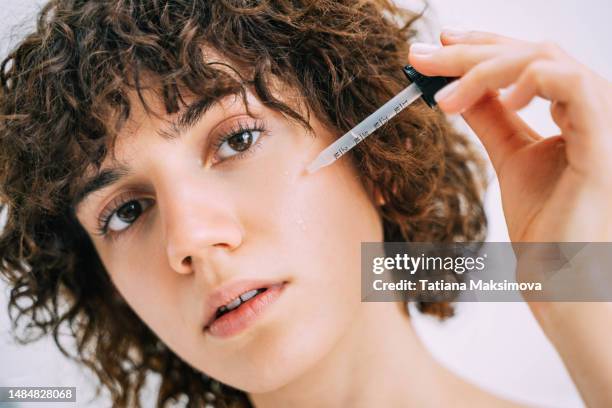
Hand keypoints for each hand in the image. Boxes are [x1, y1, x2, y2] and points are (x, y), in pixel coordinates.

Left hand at [408, 29, 611, 241]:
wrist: (563, 274)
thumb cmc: (546, 223)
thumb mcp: (510, 157)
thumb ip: (490, 119)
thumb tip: (457, 88)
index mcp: (573, 109)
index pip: (527, 59)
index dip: (483, 44)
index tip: (438, 46)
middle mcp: (591, 106)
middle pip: (531, 51)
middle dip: (470, 51)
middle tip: (422, 56)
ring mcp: (602, 120)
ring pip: (546, 59)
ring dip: (486, 68)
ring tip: (446, 99)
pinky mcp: (603, 141)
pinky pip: (573, 86)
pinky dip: (530, 81)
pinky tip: (500, 100)